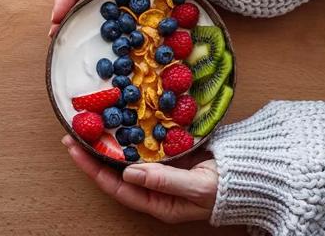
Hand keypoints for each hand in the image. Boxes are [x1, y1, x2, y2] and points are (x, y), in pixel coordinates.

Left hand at [61, 135, 217, 222]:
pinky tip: (123, 120)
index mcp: (158, 203)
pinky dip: (133, 133)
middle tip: (74, 134)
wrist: (250, 171)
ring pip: (129, 156)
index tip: (77, 150)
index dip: (94, 170)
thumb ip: (164, 181)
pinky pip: (146, 143)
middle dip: (95, 154)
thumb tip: (129, 173)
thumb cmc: (227, 187)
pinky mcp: (172, 152)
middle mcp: (155, 187)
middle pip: (117, 172)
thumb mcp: (197, 188)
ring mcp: (162, 168)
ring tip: (92, 126)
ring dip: (111, 142)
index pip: (118, 187)